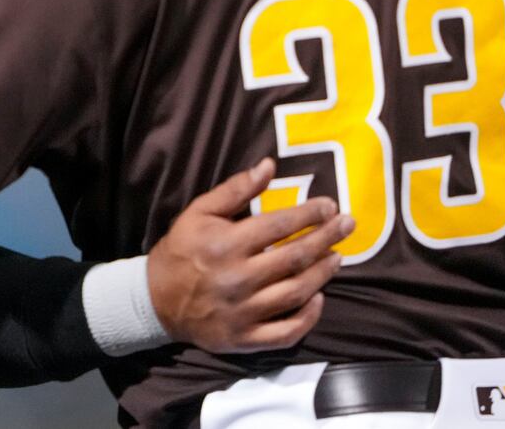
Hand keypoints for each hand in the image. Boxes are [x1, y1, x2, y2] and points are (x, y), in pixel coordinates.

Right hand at [147, 158, 351, 353]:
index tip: (330, 206)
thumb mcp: (200, 211)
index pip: (279, 225)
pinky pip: (285, 332)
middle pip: (294, 258)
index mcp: (226, 244)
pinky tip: (318, 299)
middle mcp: (237, 278)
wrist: (156, 300)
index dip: (309, 214)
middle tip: (348, 225)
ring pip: (295, 293)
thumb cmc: (181, 249)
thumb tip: (269, 166)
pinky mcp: (244, 339)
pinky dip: (307, 318)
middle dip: (326, 238)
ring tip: (337, 257)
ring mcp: (242, 312)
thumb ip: (236, 189)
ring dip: (322, 274)